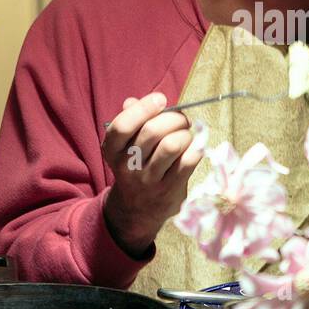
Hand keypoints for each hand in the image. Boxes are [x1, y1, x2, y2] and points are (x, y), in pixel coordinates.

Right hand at [101, 92, 204, 255]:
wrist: (137, 209)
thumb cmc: (136, 165)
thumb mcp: (125, 145)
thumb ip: (129, 121)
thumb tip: (132, 101)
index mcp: (112, 149)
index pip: (123, 125)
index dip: (144, 108)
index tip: (161, 99)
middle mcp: (126, 165)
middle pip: (152, 131)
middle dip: (174, 118)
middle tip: (182, 119)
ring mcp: (148, 180)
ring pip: (172, 145)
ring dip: (185, 134)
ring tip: (186, 135)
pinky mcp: (169, 189)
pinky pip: (188, 161)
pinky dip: (196, 149)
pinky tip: (194, 148)